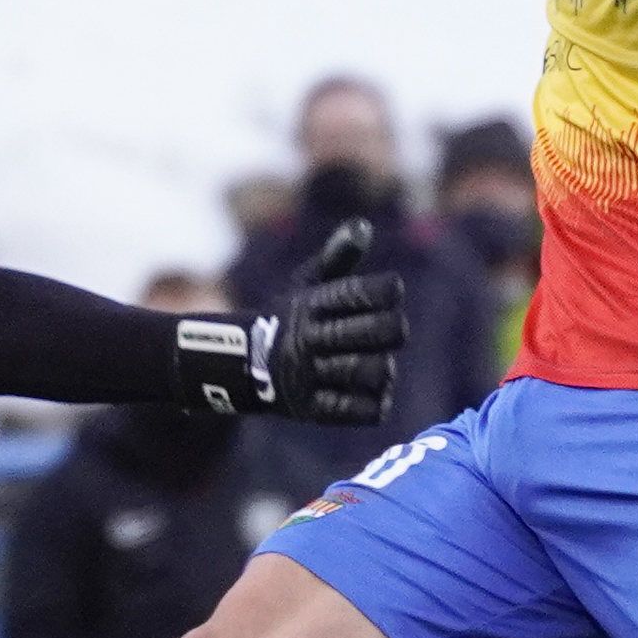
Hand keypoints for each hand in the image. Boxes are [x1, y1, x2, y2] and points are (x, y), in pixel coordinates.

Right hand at [261, 217, 408, 422]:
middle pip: (372, 332)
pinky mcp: (312, 409)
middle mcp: (308, 338)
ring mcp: (309, 375)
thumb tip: (364, 226)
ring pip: (368, 371)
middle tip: (393, 330)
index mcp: (310, 304)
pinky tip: (377, 392)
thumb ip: (337, 255)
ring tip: (381, 363)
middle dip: (393, 329)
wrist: (244, 366)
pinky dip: (376, 402)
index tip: (390, 292)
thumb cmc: (289, 318)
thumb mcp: (306, 283)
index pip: (359, 293)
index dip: (386, 291)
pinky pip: (359, 410)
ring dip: (384, 368)